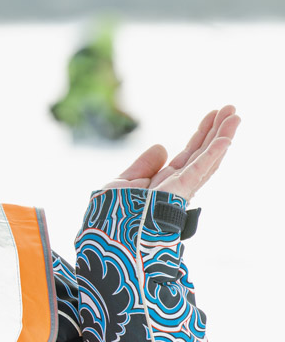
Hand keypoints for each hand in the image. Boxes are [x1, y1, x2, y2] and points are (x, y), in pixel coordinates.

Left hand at [103, 105, 239, 201]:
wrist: (107, 233)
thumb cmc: (111, 214)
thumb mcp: (123, 182)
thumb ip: (143, 166)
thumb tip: (163, 147)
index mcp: (165, 182)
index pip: (189, 154)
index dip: (201, 134)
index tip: (212, 115)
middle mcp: (177, 185)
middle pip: (202, 153)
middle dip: (216, 130)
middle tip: (230, 108)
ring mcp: (180, 188)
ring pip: (207, 159)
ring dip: (222, 137)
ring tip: (235, 115)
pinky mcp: (179, 191)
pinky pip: (199, 170)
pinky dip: (213, 154)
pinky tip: (226, 138)